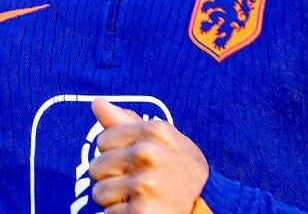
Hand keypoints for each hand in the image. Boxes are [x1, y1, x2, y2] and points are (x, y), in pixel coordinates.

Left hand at [87, 98, 209, 213]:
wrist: (211, 203)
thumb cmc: (179, 169)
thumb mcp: (161, 139)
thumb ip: (125, 121)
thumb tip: (97, 103)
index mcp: (153, 131)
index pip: (103, 140)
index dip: (114, 153)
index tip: (134, 161)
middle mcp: (149, 154)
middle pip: (97, 166)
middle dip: (110, 177)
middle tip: (135, 183)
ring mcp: (146, 184)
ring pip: (99, 191)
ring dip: (113, 199)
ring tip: (137, 197)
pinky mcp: (142, 211)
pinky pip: (109, 213)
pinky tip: (140, 210)